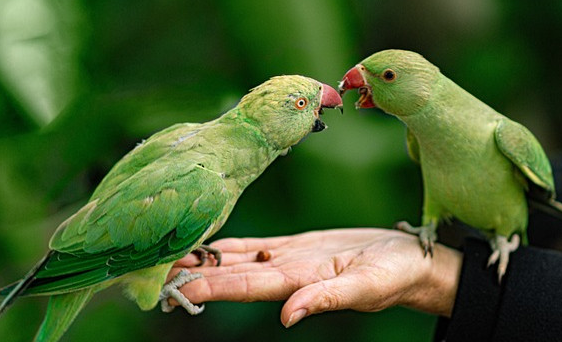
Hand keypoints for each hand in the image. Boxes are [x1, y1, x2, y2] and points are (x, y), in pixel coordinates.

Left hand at [168, 228, 462, 326]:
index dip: (209, 287)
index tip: (174, 289)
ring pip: (237, 259)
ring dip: (204, 259)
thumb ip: (326, 300)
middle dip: (193, 274)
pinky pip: (255, 245)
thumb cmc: (395, 275)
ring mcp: (288, 259)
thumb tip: (288, 317)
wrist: (409, 260)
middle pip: (231, 274)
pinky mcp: (297, 246)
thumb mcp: (366, 288)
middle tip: (152, 270)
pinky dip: (229, 245)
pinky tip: (206, 244)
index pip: (244, 285)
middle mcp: (285, 273)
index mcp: (298, 283)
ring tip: (168, 255)